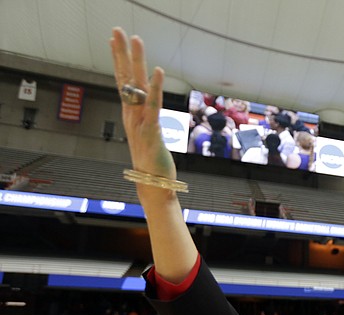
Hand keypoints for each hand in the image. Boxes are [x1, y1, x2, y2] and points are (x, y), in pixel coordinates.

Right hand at [109, 28, 176, 192]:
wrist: (152, 184)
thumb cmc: (151, 161)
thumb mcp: (147, 135)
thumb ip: (145, 119)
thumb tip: (147, 107)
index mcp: (130, 114)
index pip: (122, 81)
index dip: (118, 60)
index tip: (114, 39)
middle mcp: (131, 115)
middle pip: (125, 78)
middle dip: (122, 53)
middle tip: (118, 30)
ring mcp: (139, 122)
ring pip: (137, 87)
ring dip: (137, 62)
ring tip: (135, 40)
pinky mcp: (151, 131)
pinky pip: (153, 105)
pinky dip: (156, 88)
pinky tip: (158, 71)